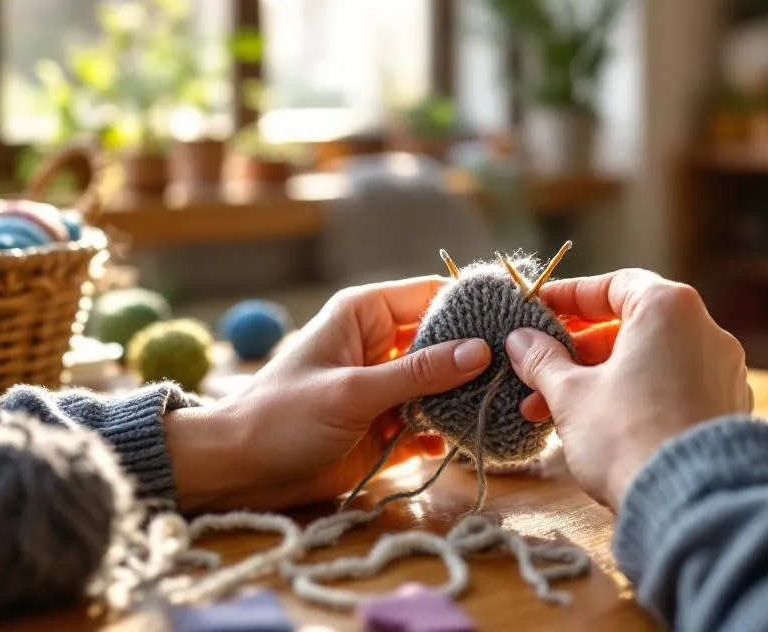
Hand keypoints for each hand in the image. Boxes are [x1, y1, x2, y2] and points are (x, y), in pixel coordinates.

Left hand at [166, 277, 490, 511]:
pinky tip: (481, 438)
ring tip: (513, 407)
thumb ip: (417, 373)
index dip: (475, 306)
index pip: (433, 295)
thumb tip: (481, 351)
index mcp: (366, 315)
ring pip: (445, 384)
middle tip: (526, 372)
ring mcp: (387, 387)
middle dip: (481, 357)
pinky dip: (453, 430)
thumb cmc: (282, 418)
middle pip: (447, 341)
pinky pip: (432, 422)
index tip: (520, 320)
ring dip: (471, 397)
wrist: (241, 472)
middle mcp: (382, 345)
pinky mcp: (389, 427)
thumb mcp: (352, 392)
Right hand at [505, 270, 750, 508]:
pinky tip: (597, 424)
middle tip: (536, 371)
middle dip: (577, 351)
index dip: (568, 297)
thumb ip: (543, 360)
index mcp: (669, 309)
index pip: (613, 285)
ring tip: (551, 409)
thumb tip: (521, 339)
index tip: (536, 311)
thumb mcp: (571, 395)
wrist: (691, 502)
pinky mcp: (727, 408)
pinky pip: (671, 387)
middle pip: (630, 326)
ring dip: (599, 378)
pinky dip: (634, 395)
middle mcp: (706, 330)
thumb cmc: (627, 436)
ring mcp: (723, 371)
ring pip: (648, 361)